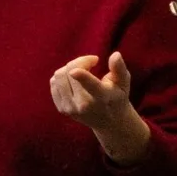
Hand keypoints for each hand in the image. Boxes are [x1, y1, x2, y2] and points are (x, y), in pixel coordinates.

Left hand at [50, 50, 150, 165]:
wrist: (108, 121)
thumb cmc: (117, 96)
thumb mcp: (123, 82)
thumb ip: (119, 68)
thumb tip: (115, 54)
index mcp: (101, 98)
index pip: (91, 86)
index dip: (81, 77)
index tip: (75, 71)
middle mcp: (83, 106)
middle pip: (70, 71)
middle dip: (81, 61)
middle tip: (92, 62)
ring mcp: (70, 108)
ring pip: (59, 75)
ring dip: (70, 67)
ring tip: (83, 70)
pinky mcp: (61, 108)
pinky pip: (53, 82)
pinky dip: (63, 76)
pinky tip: (75, 80)